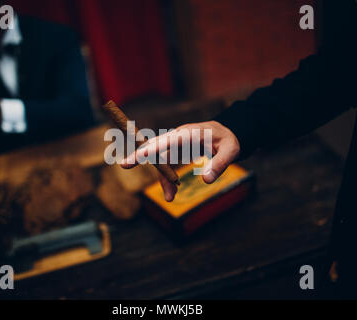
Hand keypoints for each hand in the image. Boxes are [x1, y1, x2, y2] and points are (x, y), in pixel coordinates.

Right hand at [121, 121, 240, 201]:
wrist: (228, 133)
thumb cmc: (230, 139)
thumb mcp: (232, 150)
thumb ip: (220, 164)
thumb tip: (206, 180)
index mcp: (191, 133)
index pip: (169, 140)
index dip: (154, 147)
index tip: (140, 154)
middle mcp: (179, 136)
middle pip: (156, 146)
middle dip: (140, 155)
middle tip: (124, 165)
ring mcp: (176, 143)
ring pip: (161, 160)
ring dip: (162, 179)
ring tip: (170, 198)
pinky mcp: (176, 150)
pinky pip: (167, 165)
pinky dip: (167, 179)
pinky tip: (172, 193)